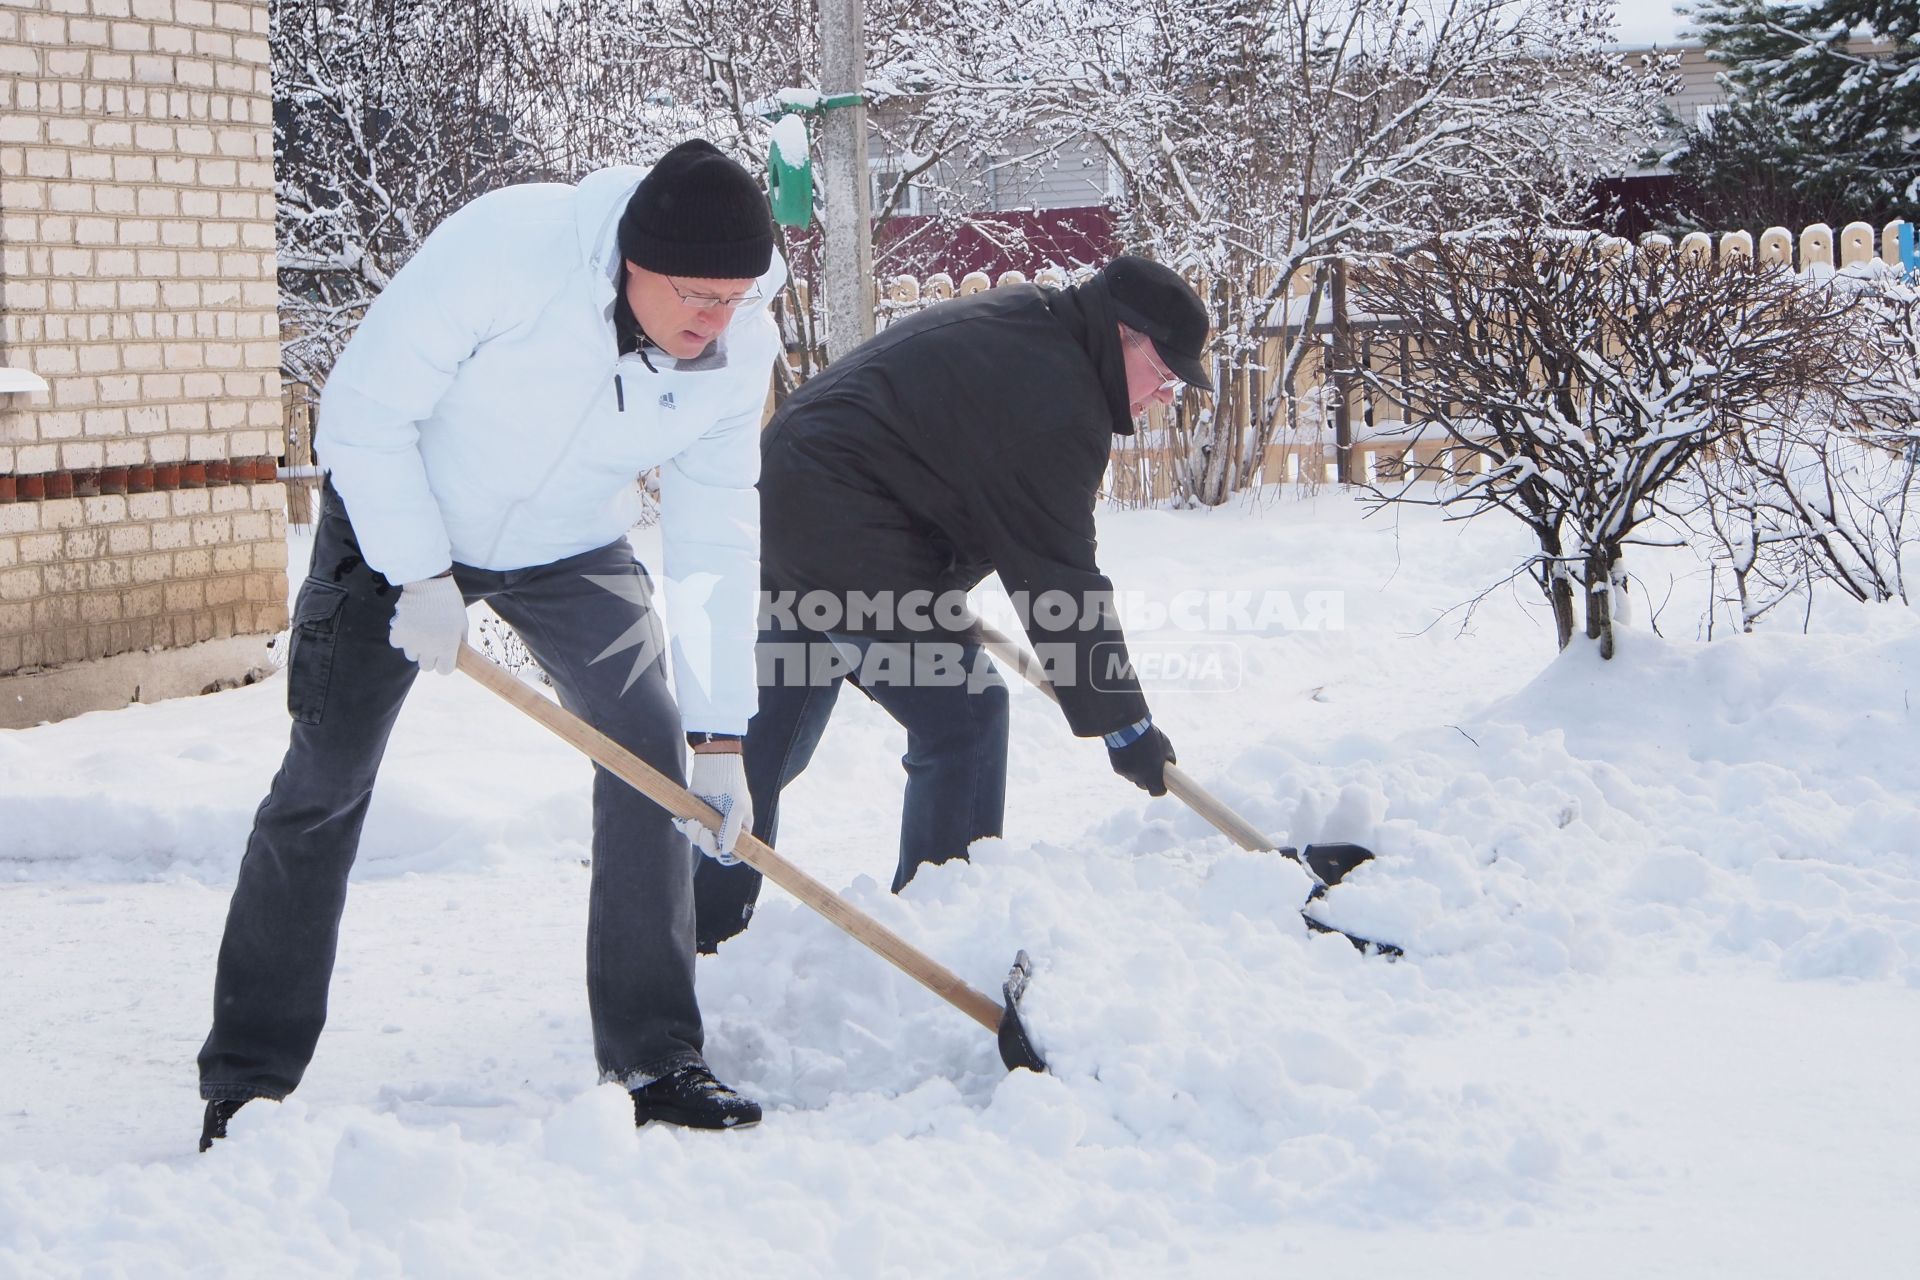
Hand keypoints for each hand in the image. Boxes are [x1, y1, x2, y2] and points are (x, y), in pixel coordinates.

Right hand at [389, 573, 466, 673]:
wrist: (429, 584)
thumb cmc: (449, 603)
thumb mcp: (463, 624)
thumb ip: (460, 643)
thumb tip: (458, 655)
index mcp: (447, 647)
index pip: (444, 671)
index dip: (444, 664)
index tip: (444, 655)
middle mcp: (429, 648)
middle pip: (426, 666)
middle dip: (429, 656)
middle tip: (431, 642)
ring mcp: (412, 642)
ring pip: (411, 655)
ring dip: (415, 647)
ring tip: (421, 630)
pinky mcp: (398, 633)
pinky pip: (398, 644)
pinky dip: (402, 637)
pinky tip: (409, 625)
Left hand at [675, 749, 753, 863]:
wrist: (715, 764)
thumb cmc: (732, 785)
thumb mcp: (738, 807)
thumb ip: (732, 830)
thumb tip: (725, 851)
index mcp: (739, 829)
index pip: (733, 853)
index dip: (725, 857)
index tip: (717, 851)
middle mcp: (723, 829)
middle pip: (713, 849)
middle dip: (705, 843)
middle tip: (702, 831)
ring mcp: (708, 822)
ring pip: (697, 840)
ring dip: (693, 834)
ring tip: (692, 821)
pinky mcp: (694, 815)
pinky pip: (686, 829)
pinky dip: (683, 827)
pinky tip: (681, 820)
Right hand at [1108, 724, 1175, 795]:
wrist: (1127, 728)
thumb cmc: (1150, 736)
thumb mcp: (1166, 745)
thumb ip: (1168, 759)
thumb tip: (1169, 766)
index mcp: (1153, 775)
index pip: (1158, 791)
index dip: (1161, 788)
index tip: (1162, 783)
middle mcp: (1139, 778)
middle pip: (1144, 785)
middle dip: (1147, 778)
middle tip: (1150, 766)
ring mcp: (1127, 774)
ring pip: (1133, 777)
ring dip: (1136, 770)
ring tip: (1138, 754)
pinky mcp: (1117, 768)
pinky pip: (1124, 770)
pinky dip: (1126, 764)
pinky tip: (1128, 752)